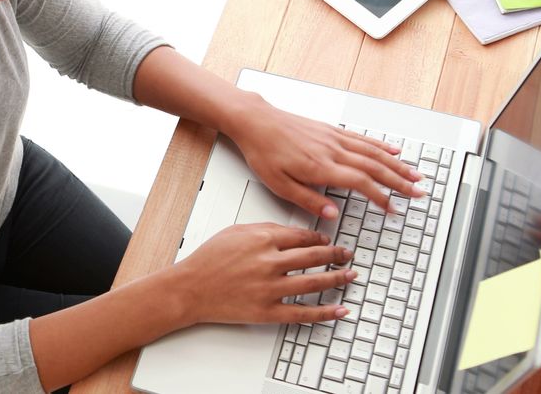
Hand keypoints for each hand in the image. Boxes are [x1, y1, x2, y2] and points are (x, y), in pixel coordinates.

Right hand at [171, 223, 358, 324]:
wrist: (189, 288)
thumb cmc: (208, 259)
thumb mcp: (236, 231)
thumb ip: (265, 228)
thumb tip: (292, 232)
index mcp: (263, 239)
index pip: (303, 236)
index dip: (321, 238)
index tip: (328, 240)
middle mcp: (270, 262)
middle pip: (315, 256)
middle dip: (337, 254)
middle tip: (348, 254)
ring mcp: (270, 288)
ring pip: (315, 282)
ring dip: (338, 278)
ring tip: (350, 275)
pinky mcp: (268, 311)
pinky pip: (303, 312)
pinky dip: (325, 312)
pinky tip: (339, 309)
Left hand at [224, 93, 424, 217]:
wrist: (256, 122)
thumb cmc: (264, 153)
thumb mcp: (279, 186)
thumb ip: (309, 200)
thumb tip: (333, 214)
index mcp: (321, 167)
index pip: (361, 183)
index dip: (381, 196)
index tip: (393, 208)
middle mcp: (333, 150)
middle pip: (375, 167)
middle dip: (400, 181)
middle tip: (419, 192)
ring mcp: (334, 138)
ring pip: (374, 151)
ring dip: (397, 163)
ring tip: (415, 174)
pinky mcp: (331, 130)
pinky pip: (363, 138)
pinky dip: (381, 144)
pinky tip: (393, 149)